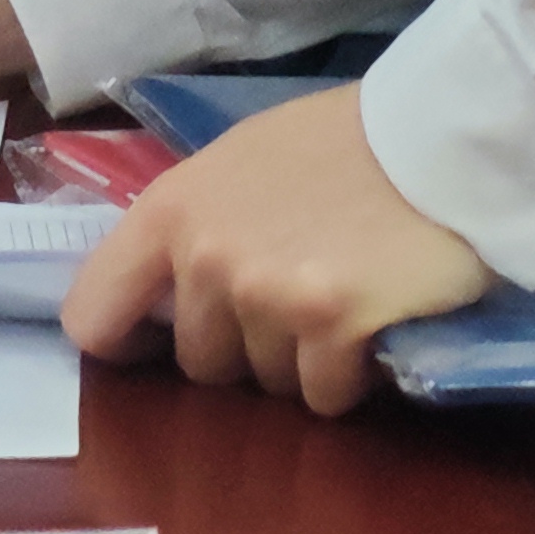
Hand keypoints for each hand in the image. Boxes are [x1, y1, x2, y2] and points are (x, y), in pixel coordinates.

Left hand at [55, 83, 495, 415]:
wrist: (442, 137)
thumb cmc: (342, 142)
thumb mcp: (239, 162)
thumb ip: (194, 226)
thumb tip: (166, 290)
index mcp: (170, 211)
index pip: (92, 315)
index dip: (124, 340)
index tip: (155, 342)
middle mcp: (206, 258)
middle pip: (199, 362)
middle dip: (243, 347)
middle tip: (293, 302)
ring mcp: (267, 294)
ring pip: (266, 382)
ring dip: (301, 361)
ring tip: (341, 303)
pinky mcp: (332, 325)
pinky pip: (322, 395)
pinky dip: (350, 377)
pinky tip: (372, 327)